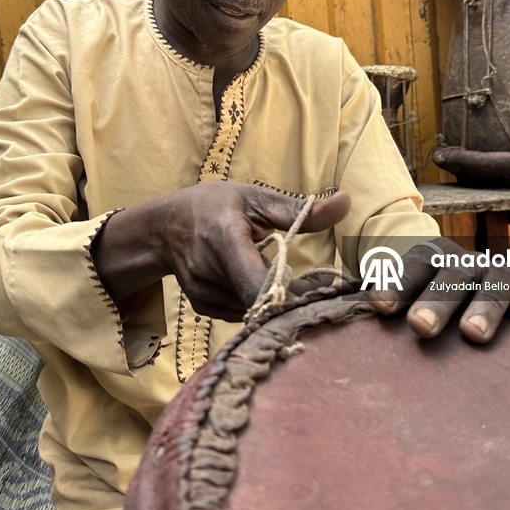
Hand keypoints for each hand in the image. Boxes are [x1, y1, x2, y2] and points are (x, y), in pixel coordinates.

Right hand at [93, 183, 350, 320]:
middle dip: (293, 298)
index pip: (259, 283)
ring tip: (291, 281)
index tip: (321, 291)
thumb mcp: (254, 197)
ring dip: (275, 301)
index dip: (291, 295)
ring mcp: (204, 294)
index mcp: (225, 239)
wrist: (164, 227)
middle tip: (321, 287)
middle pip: (262, 301)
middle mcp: (210, 271)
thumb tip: (346, 203)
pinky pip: (242, 312)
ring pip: (254, 310)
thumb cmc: (213, 205)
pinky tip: (259, 284)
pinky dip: (256, 302)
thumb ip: (300, 210)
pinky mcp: (203, 307)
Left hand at [368, 237, 509, 342]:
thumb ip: (383, 303)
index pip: (410, 265)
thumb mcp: (399, 295)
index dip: (396, 283)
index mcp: (426, 258)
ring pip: (493, 279)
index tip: (380, 305)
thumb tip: (349, 320)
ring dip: (483, 304)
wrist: (458, 273)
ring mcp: (494, 268)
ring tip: (472, 334)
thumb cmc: (421, 297)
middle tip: (420, 326)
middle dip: (436, 300)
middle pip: (450, 274)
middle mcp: (461, 260)